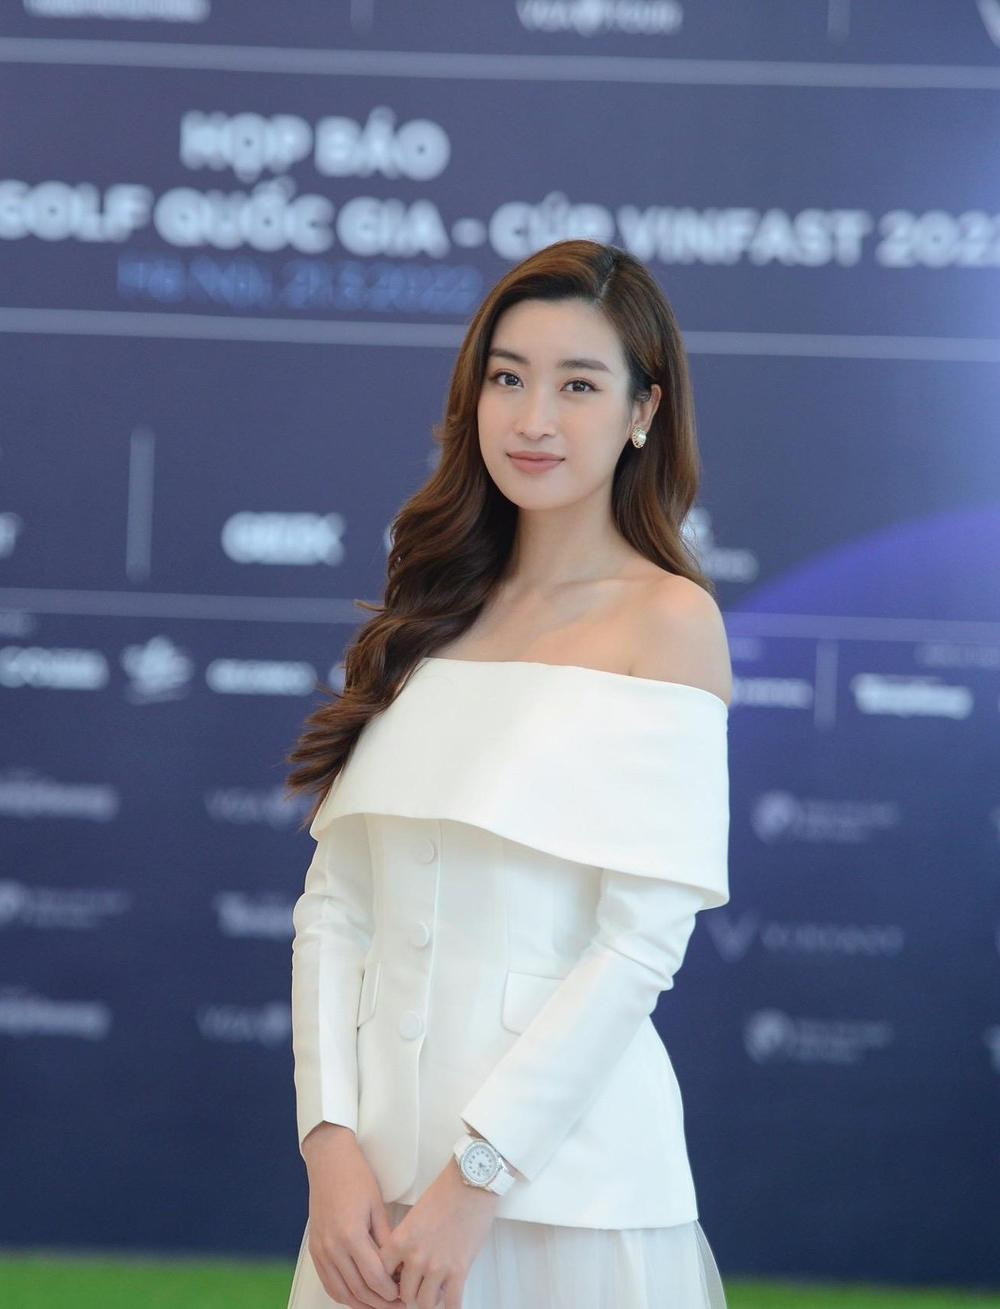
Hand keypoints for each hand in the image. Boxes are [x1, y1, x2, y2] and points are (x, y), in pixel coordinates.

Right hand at [301, 1122, 401, 1308]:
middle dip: (381, 1302)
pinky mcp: (315, 1251)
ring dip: (363, 1304)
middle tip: (397, 1304)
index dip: (391, 1292)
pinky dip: (344, 1296)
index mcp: (351, 1235)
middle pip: (359, 1290)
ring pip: (342, 1293)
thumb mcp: (377, 1206)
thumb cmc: (355, 1177)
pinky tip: (358, 1297)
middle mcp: (332, 1248)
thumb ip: (386, 1240)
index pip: (374, 1278)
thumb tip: (398, 1266)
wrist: (329, 1161)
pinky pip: (329, 1284)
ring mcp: (321, 1251)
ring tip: (381, 1304)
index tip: (403, 1293)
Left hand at [377, 1158, 499, 1308]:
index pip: (383, 1274)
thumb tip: (406, 1262)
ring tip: (435, 1291)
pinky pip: (452, 1303)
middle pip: (404, 1294)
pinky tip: (452, 1301)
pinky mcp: (459, 1270)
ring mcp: (437, 1266)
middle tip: (418, 1286)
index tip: (397, 1279)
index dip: (390, 1279)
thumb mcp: (415, 1215)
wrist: (471, 1182)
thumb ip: (406, 1240)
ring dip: (430, 1299)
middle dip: (411, 1292)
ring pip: (425, 1303)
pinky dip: (451, 1306)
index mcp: (401, 1240)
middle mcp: (415, 1257)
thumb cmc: (445, 1192)